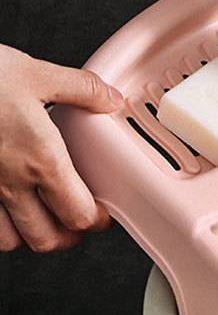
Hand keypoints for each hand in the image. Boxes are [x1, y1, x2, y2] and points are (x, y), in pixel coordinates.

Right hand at [0, 44, 122, 251]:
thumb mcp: (34, 73)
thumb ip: (81, 89)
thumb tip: (111, 99)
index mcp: (41, 159)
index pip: (79, 214)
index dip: (96, 221)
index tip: (102, 213)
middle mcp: (10, 183)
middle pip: (47, 239)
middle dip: (67, 236)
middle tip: (74, 220)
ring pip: (9, 241)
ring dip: (29, 234)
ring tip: (40, 218)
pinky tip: (3, 210)